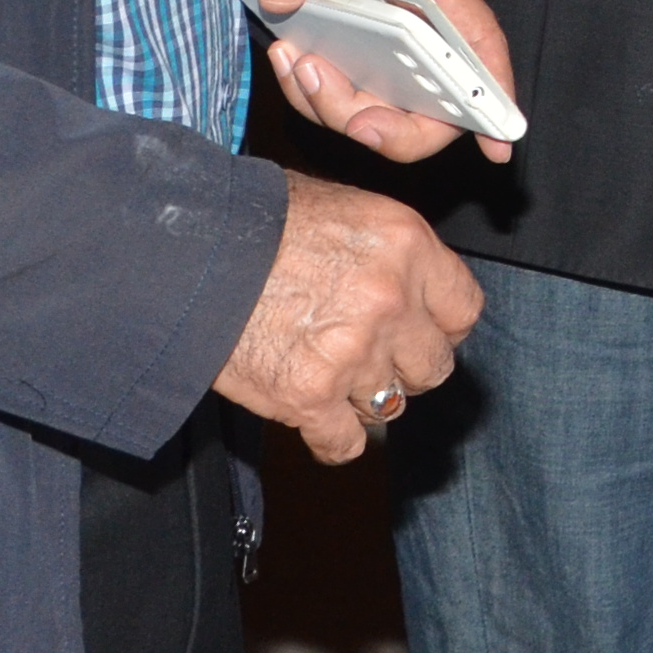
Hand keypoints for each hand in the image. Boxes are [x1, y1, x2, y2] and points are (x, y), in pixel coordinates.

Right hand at [215, 169, 484, 465]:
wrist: (188, 252)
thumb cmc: (256, 220)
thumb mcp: (345, 209)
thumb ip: (391, 252)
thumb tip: (414, 283)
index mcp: (406, 246)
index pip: (464, 310)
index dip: (442, 325)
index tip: (423, 330)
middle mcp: (390, 301)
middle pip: (433, 365)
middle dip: (406, 365)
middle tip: (373, 356)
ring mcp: (352, 353)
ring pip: (390, 405)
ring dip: (364, 397)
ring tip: (332, 375)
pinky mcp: (308, 397)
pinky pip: (345, 443)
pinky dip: (332, 439)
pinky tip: (319, 420)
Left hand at [251, 0, 515, 166]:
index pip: (479, 48)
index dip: (494, 97)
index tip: (499, 145)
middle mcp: (417, 28)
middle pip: (431, 108)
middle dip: (389, 127)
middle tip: (350, 120)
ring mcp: (383, 50)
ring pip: (377, 112)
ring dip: (334, 108)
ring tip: (294, 62)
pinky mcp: (348, 57)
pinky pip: (337, 99)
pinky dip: (309, 94)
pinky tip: (286, 57)